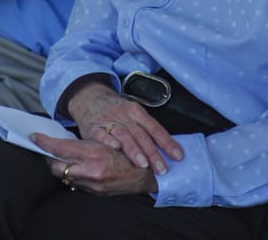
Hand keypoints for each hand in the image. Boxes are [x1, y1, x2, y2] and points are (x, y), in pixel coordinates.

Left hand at [31, 133, 158, 195]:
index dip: (45, 142)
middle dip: (48, 157)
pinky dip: (72, 174)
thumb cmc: (130, 151)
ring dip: (59, 166)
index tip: (34, 136)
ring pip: (64, 176)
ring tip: (58, 156)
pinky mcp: (96, 191)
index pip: (60, 148)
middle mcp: (90, 171)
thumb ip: (88, 143)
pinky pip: (76, 182)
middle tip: (45, 147)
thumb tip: (66, 142)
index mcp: (92, 153)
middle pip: (56, 166)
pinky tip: (75, 166)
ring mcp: (92, 184)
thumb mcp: (108, 140)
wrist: (147, 174)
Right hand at [66, 81, 182, 174]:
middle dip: (153, 153)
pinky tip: (115, 148)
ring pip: (124, 135)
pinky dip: (108, 141)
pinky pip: (101, 134)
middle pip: (141, 134)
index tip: (178, 156)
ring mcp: (109, 120)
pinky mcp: (94, 127)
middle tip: (162, 169)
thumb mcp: (132, 115)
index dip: (167, 142)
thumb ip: (146, 130)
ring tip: (143, 164)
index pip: (155, 128)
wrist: (89, 98)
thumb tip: (168, 151)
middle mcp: (124, 115)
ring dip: (134, 150)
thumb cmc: (115, 111)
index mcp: (136, 111)